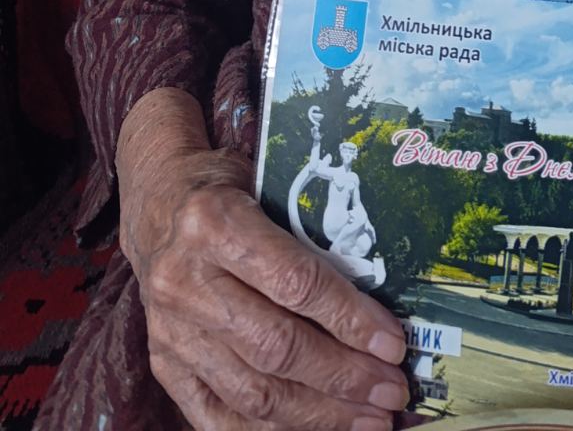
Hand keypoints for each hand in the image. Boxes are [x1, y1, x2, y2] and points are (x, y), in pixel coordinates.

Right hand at [117, 88, 410, 430]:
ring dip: (319, 415)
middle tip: (392, 391)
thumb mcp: (269, 185)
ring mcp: (170, 329)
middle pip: (277, 347)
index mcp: (216, 222)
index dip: (350, 319)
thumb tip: (384, 296)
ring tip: (368, 419)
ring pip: (252, 391)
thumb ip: (312, 235)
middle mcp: (185, 279)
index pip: (295, 282)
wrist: (158, 204)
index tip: (393, 345)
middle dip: (344, 377)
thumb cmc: (230, 189)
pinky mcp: (163, 364)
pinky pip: (217, 417)